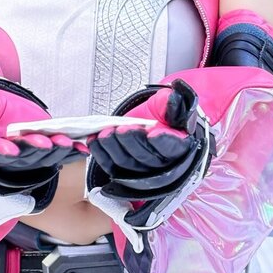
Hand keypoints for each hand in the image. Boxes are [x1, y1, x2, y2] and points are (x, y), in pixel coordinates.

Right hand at [0, 78, 73, 193]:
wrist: (6, 107)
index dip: (1, 150)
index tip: (12, 149)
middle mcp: (8, 154)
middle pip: (22, 156)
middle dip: (36, 150)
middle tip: (48, 143)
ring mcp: (28, 154)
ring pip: (41, 157)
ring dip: (55, 151)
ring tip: (66, 142)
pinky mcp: (44, 151)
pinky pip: (58, 155)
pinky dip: (71, 152)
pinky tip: (81, 148)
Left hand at [88, 79, 211, 200]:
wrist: (148, 119)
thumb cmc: (161, 113)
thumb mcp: (168, 103)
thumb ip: (171, 103)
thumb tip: (172, 102)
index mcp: (178, 146)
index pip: (172, 147)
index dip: (163, 141)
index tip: (153, 133)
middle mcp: (161, 162)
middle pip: (146, 157)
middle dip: (132, 142)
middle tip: (122, 129)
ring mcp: (140, 169)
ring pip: (126, 163)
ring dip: (113, 147)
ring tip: (105, 132)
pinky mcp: (122, 170)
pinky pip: (110, 165)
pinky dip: (100, 154)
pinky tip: (94, 140)